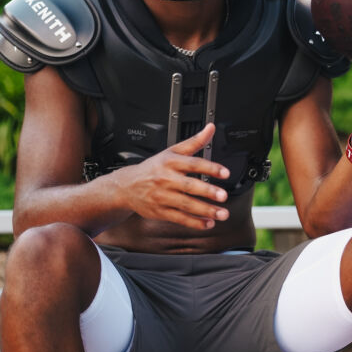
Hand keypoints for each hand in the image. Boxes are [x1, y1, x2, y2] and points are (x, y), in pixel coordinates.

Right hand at [113, 123, 229, 229]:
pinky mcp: (160, 211)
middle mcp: (166, 179)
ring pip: (186, 204)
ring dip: (205, 211)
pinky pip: (179, 218)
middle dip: (207, 191)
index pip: (192, 164)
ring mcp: (162, 196)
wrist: (126, 186)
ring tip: (222, 214)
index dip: (210, 168)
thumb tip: (211, 128)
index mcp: (170, 162)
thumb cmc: (153, 168)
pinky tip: (207, 224)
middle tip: (223, 195)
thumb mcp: (171, 152)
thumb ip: (194, 142)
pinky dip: (194, 222)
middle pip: (189, 185)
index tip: (225, 173)